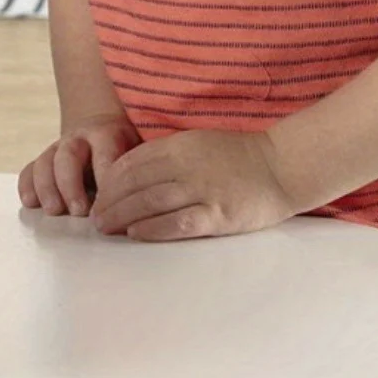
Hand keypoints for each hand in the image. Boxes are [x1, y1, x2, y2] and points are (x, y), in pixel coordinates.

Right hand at [18, 112, 141, 216]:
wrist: (99, 124)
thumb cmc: (127, 147)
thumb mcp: (140, 149)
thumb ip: (142, 170)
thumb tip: (157, 204)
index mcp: (106, 134)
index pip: (105, 154)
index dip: (106, 177)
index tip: (112, 204)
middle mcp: (78, 139)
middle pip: (68, 157)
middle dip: (71, 184)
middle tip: (78, 211)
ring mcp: (58, 148)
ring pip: (45, 162)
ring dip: (47, 187)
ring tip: (53, 210)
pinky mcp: (45, 160)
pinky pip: (30, 169)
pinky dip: (27, 185)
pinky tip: (30, 202)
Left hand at [90, 129, 299, 240]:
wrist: (283, 166)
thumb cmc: (238, 156)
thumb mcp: (196, 143)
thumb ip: (167, 154)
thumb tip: (133, 172)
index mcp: (178, 146)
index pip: (132, 162)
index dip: (109, 180)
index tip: (97, 195)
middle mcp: (185, 165)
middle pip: (134, 183)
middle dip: (109, 201)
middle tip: (93, 216)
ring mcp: (202, 190)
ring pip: (150, 202)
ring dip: (122, 216)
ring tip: (105, 228)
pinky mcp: (219, 214)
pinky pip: (178, 222)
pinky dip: (153, 228)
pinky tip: (135, 234)